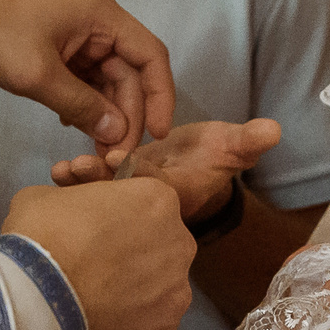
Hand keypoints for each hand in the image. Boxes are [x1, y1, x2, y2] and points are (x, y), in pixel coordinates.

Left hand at [0, 0, 173, 162]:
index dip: (160, 96)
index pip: (150, 55)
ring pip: (106, 80)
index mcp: (101, 14)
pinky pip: (83, 80)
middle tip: (114, 157)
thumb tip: (117, 133)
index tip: (158, 135)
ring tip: (97, 152)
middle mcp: (96, 22)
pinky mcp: (56, 49)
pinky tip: (73, 127)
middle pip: (128, 73)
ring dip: (105, 114)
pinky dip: (84, 104)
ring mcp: (75, 35)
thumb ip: (81, 105)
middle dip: (126, 115)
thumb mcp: (37, 74)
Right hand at [2, 180, 193, 329]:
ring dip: (135, 295)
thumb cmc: (41, 234)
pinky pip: (148, 329)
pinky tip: (97, 328)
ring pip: (159, 292)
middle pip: (161, 248)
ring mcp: (175, 295)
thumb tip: (69, 219)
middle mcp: (180, 246)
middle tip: (96, 268)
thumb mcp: (48, 196)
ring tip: (95, 304)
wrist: (35, 296)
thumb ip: (75, 202)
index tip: (95, 232)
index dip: (120, 217)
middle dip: (135, 256)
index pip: (147, 205)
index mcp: (159, 201)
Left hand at [51, 118, 283, 219]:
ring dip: (83, 183)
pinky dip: (74, 181)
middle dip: (100, 184)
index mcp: (176, 189)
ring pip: (103, 194)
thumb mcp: (231, 146)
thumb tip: (273, 130)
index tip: (120, 160)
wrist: (195, 166)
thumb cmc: (214, 155)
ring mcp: (129, 195)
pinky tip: (56, 172)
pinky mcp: (113, 188)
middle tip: (76, 169)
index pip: (158, 185)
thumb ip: (247, 141)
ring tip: (62, 170)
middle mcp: (149, 198)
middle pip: (123, 195)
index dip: (139, 174)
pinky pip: (92, 189)